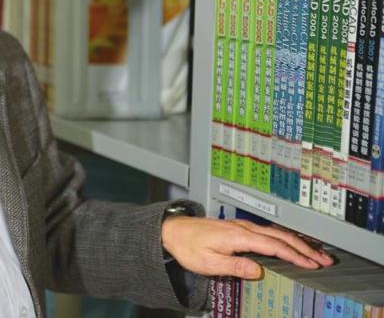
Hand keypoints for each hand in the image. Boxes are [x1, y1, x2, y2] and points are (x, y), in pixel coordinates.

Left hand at [161, 216, 333, 278]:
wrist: (173, 231)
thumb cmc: (188, 246)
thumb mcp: (209, 262)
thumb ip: (235, 266)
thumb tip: (258, 271)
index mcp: (238, 236)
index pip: (274, 245)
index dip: (295, 255)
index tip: (311, 264)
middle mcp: (242, 228)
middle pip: (281, 236)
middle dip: (304, 248)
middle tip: (324, 259)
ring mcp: (241, 226)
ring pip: (276, 232)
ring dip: (297, 242)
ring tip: (315, 253)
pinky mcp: (239, 228)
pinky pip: (268, 231)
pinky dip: (285, 237)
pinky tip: (291, 243)